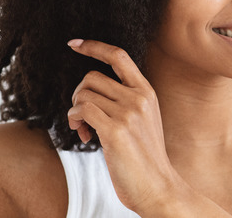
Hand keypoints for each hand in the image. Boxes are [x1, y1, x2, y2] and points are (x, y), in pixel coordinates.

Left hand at [67, 39, 182, 212]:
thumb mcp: (143, 120)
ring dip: (75, 112)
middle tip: (82, 117)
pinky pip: (81, 111)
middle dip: (78, 94)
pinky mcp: (115, 131)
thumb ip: (126, 100)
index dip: (94, 46)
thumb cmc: (144, 157)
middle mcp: (138, 97)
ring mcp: (128, 113)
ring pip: (83, 94)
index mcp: (146, 91)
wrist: (157, 187)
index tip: (74, 44)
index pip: (118, 56)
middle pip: (92, 76)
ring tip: (84, 130)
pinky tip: (85, 136)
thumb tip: (90, 90)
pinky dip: (75, 121)